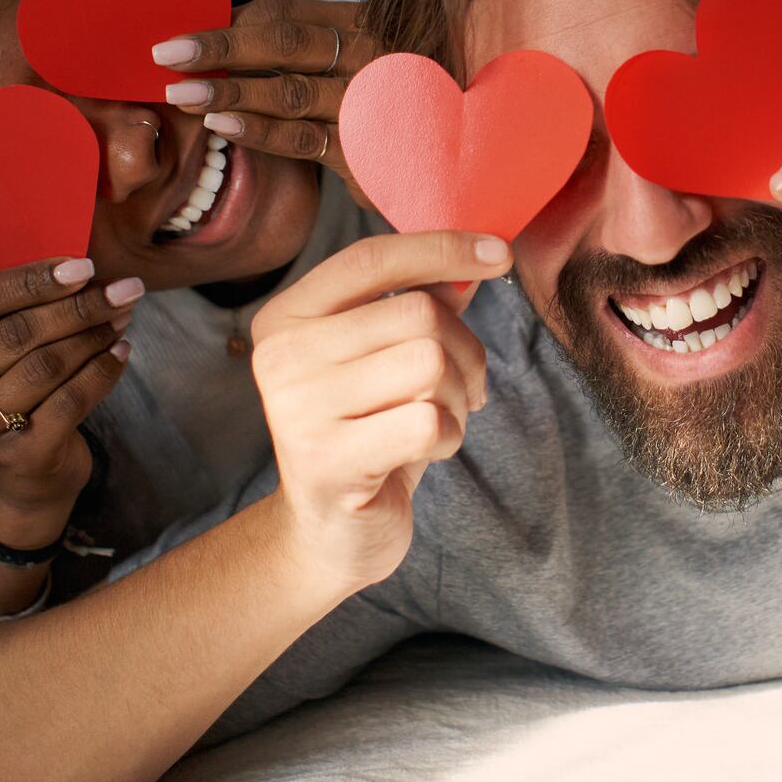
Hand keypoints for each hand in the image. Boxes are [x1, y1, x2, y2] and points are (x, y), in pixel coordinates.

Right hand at [0, 257, 141, 545]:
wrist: (16, 480)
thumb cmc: (6, 395)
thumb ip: (17, 311)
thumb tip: (82, 270)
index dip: (32, 280)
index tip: (83, 266)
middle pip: (15, 334)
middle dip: (76, 307)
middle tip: (122, 290)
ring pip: (44, 367)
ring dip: (92, 336)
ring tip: (122, 318)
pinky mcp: (17, 458)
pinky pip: (70, 402)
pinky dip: (101, 372)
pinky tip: (121, 353)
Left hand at [152, 0, 381, 204]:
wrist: (469, 150)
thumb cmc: (401, 101)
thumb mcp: (365, 59)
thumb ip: (309, 49)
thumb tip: (225, 35)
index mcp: (364, 23)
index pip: (285, 15)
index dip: (229, 22)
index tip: (182, 34)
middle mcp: (371, 54)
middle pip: (283, 43)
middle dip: (218, 47)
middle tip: (165, 54)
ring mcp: (372, 102)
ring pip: (288, 91)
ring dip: (229, 91)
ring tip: (180, 94)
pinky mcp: (369, 151)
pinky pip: (303, 140)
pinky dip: (259, 132)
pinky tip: (224, 128)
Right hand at [247, 231, 510, 593]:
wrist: (329, 533)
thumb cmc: (367, 434)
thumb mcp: (386, 361)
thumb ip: (421, 306)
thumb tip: (477, 258)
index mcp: (288, 317)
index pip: (371, 259)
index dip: (441, 247)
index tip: (500, 253)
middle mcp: (282, 357)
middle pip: (418, 314)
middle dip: (466, 351)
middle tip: (466, 388)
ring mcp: (297, 410)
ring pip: (430, 364)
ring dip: (458, 397)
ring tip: (439, 421)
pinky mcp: (327, 462)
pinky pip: (429, 422)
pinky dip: (448, 437)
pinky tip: (425, 452)